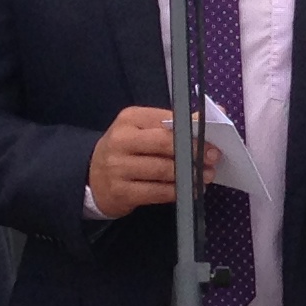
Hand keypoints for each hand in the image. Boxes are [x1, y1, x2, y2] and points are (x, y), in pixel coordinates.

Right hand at [87, 105, 209, 219]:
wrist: (92, 177)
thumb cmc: (128, 150)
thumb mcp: (144, 130)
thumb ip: (175, 123)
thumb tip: (211, 113)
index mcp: (130, 119)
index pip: (167, 120)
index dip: (193, 129)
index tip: (213, 137)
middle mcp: (121, 140)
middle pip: (165, 143)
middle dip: (194, 151)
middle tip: (213, 157)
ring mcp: (118, 167)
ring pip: (163, 170)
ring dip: (190, 174)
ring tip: (206, 175)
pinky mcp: (120, 192)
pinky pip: (157, 192)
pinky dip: (178, 191)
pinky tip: (191, 190)